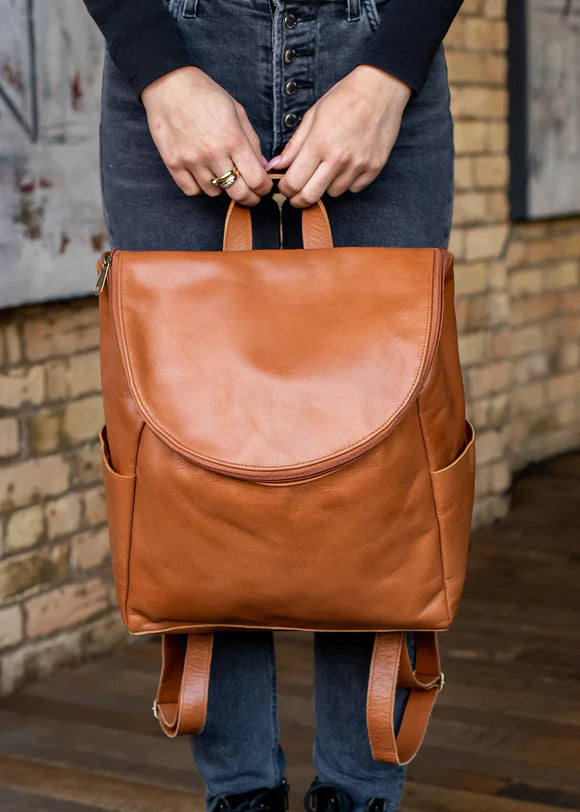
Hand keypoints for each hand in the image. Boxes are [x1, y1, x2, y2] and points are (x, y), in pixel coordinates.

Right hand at [141, 66, 272, 205]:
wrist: (168, 84)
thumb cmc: (206, 94)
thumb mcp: (237, 111)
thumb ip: (252, 141)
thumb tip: (263, 167)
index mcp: (233, 139)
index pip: (256, 179)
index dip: (264, 188)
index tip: (264, 188)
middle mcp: (213, 154)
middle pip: (238, 194)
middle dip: (249, 198)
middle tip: (251, 195)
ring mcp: (192, 161)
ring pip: (215, 192)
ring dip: (222, 187)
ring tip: (221, 173)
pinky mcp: (173, 164)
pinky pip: (192, 190)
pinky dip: (200, 187)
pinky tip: (203, 175)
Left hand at [269, 66, 411, 206]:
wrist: (381, 88)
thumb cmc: (344, 98)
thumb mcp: (313, 116)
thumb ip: (294, 145)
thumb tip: (277, 166)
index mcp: (318, 143)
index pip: (293, 182)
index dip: (285, 190)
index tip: (285, 188)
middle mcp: (338, 158)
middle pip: (310, 196)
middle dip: (299, 200)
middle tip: (297, 195)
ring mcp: (358, 165)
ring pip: (333, 193)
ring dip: (326, 186)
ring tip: (328, 168)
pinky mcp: (374, 168)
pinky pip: (354, 188)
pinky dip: (348, 182)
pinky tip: (348, 166)